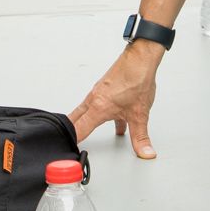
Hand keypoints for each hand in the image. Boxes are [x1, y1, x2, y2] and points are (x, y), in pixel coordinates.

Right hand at [70, 41, 164, 157]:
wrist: (140, 58)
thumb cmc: (137, 79)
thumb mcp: (140, 115)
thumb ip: (141, 137)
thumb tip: (144, 152)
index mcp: (98, 108)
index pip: (78, 130)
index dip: (71, 142)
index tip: (66, 151)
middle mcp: (94, 99)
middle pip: (74, 119)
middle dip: (69, 132)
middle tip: (64, 142)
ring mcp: (98, 92)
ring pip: (85, 111)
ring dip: (84, 122)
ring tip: (83, 133)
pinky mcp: (105, 88)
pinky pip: (97, 104)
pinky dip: (100, 114)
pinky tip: (116, 121)